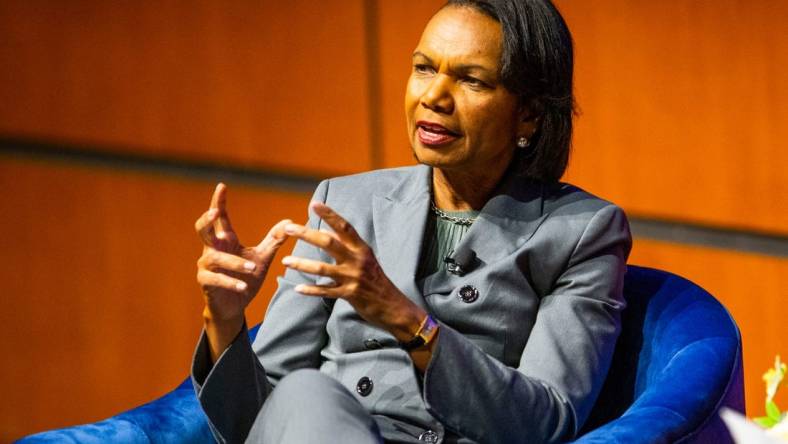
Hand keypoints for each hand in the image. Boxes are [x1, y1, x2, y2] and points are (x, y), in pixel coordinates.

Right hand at [194, 183, 289, 357]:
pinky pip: (215, 280)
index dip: (218, 202)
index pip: (220, 218)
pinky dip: (230, 282)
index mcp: (225, 240)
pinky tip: (243, 287)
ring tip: (252, 269)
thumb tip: (289, 221)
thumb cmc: (245, 278)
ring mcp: (206, 266)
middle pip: (202, 229)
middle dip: (207, 219)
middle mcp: (212, 250)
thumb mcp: (262, 258)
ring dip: (234, 263)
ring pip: (215, 258)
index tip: (222, 186)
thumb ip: (273, 240)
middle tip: (215, 212)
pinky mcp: (206, 283)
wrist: (234, 306)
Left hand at [281, 202, 424, 342]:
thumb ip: (346, 245)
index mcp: (361, 248)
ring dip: (302, 264)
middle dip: (307, 234)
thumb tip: (326, 230)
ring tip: (285, 260)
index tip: (314, 204)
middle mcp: (357, 260)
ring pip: (323, 268)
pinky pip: (326, 291)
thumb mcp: (365, 258)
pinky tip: (297, 288)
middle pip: (329, 242)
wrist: (393, 306)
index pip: (344, 227)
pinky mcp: (350, 295)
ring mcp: (353, 278)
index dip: (330, 214)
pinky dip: (311, 290)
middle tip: (288, 228)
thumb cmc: (376, 280)